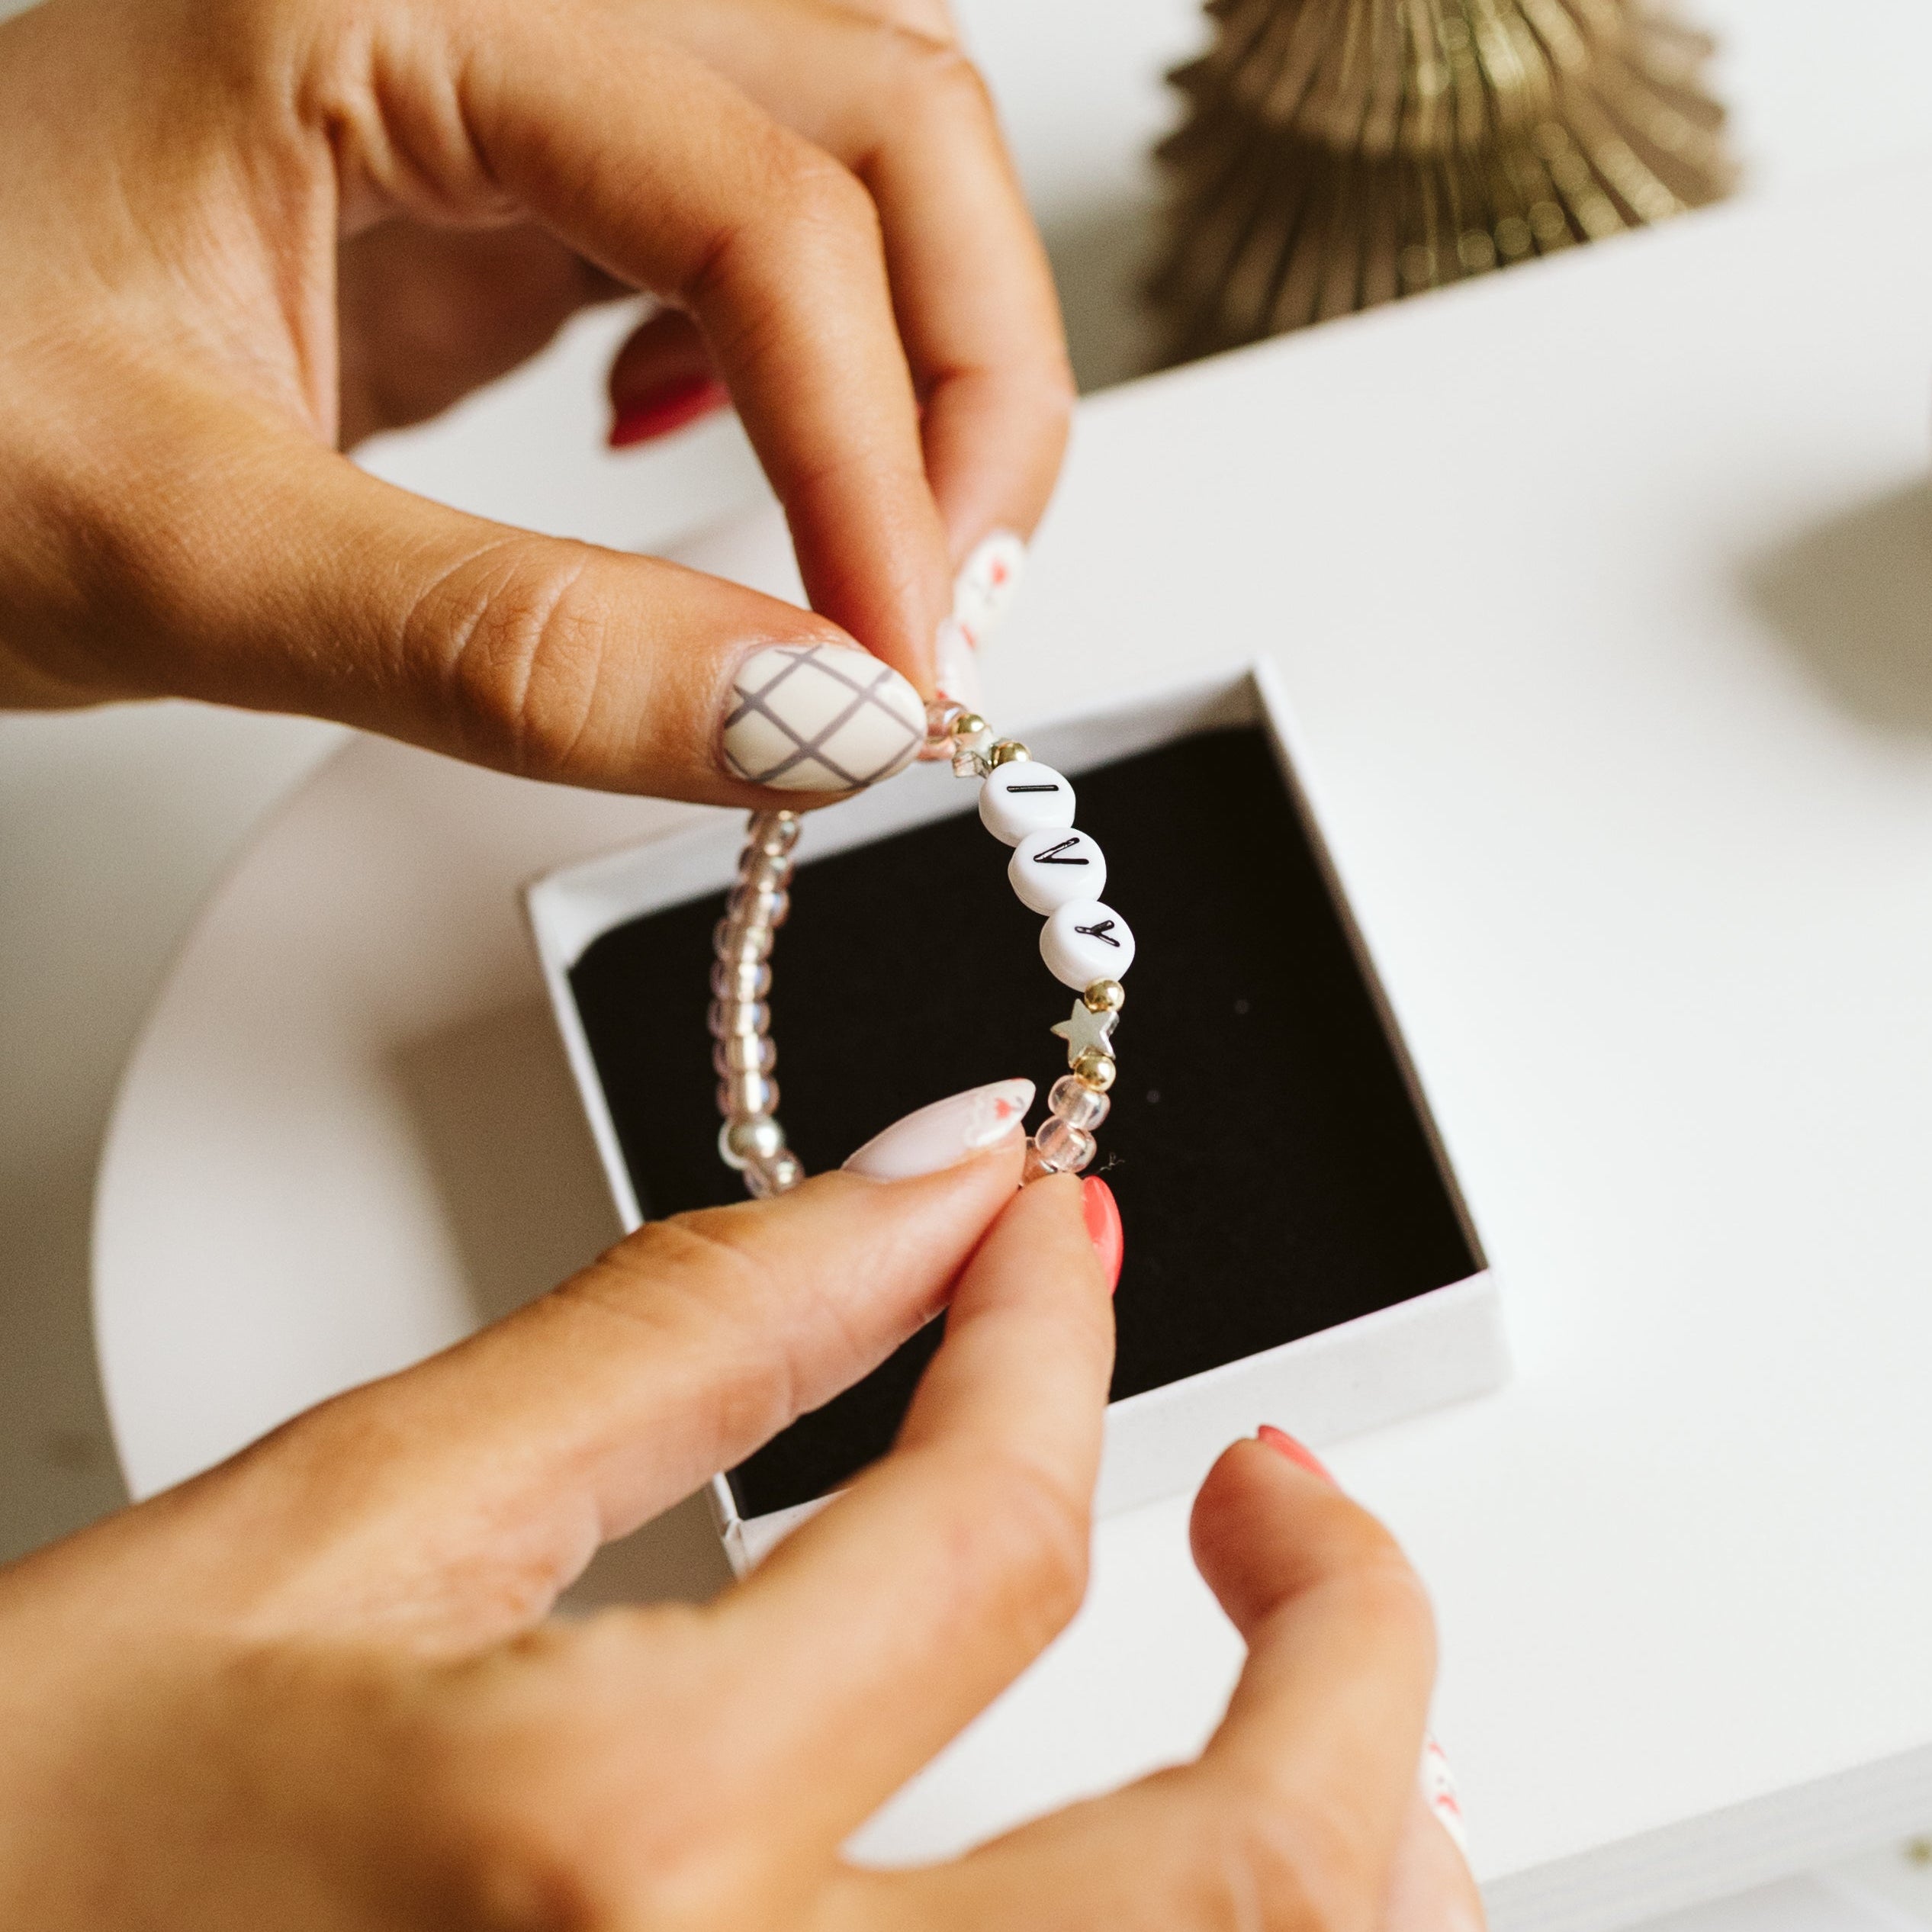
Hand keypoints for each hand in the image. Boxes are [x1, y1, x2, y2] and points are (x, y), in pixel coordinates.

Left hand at [0, 0, 1071, 797]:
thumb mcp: (184, 550)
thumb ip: (512, 647)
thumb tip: (808, 718)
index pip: (763, 198)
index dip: (875, 453)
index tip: (889, 673)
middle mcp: (472, 0)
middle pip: (885, 113)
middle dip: (971, 378)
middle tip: (947, 614)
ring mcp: (498, 88)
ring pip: (852, 156)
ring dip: (920, 360)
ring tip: (892, 554)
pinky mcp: (500, 193)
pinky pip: (748, 234)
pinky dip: (811, 366)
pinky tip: (736, 458)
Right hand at [0, 1123, 1478, 1929]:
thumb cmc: (32, 1833)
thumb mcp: (354, 1523)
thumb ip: (684, 1336)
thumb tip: (919, 1191)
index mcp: (603, 1854)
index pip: (991, 1535)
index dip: (1049, 1344)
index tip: (1052, 1245)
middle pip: (1252, 1881)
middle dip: (1358, 1640)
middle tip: (1289, 1498)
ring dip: (1362, 1845)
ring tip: (1302, 1687)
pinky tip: (1183, 1875)